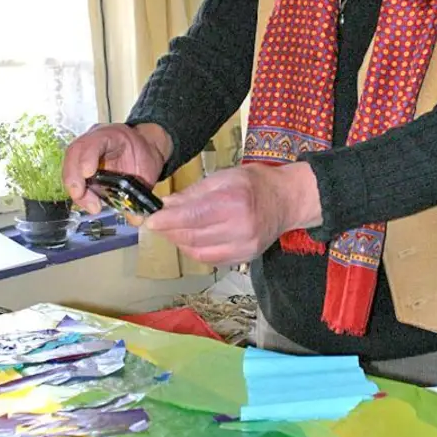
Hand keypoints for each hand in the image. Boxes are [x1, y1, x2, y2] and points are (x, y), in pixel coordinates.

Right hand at [62, 123, 170, 212]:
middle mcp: (94, 140)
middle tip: (80, 195)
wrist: (144, 150)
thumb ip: (141, 192)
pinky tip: (88, 202)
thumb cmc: (144, 157)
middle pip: (75, 152)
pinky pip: (73, 176)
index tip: (87, 174)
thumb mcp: (147, 172)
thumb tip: (135, 219)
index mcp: (113, 135)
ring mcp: (84, 151)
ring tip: (90, 205)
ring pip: (70, 164)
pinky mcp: (81, 165)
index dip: (88, 156)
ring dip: (74, 187)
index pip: (95, 141)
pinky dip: (78, 192)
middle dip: (74, 176)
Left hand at [144, 162, 321, 265]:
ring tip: (175, 230)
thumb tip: (167, 204)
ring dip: (180, 242)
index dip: (167, 221)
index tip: (150, 221)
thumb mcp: (224, 176)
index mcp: (233, 200)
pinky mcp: (245, 257)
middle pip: (193, 236)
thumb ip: (194, 192)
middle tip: (160, 223)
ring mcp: (244, 246)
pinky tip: (192, 239)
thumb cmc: (255, 183)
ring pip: (198, 252)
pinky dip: (195, 250)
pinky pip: (211, 259)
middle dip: (170, 231)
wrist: (286, 200)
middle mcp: (240, 227)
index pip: (192, 216)